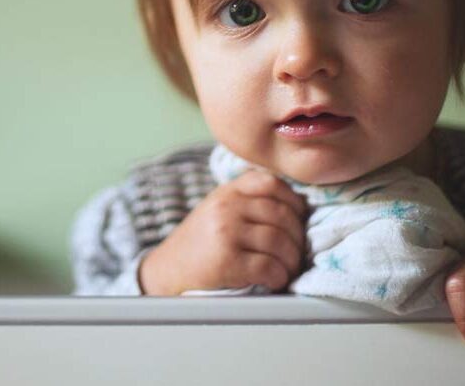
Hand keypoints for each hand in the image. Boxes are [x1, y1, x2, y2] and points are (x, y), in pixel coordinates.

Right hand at [138, 171, 307, 295]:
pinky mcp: (227, 261)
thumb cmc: (198, 244)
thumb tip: (295, 207)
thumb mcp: (216, 209)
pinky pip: (269, 266)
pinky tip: (274, 281)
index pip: (270, 183)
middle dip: (297, 237)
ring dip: (291, 260)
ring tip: (287, 269)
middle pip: (282, 215)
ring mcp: (226, 232)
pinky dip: (279, 276)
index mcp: (227, 192)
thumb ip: (246, 200)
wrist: (165, 272)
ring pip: (279, 241)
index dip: (293, 201)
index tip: (299, 219)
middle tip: (296, 253)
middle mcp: (226, 207)